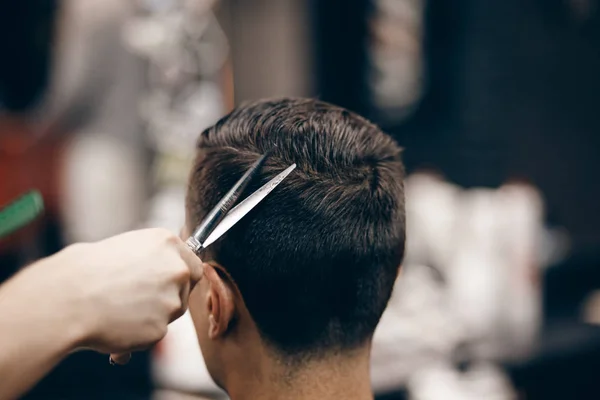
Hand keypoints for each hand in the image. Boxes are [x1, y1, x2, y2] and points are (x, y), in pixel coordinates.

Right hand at [31, 228, 202, 362]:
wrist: (66, 298)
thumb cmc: (84, 271)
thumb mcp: (124, 248)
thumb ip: (151, 259)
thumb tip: (158, 271)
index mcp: (167, 243)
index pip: (193, 264)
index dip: (182, 278)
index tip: (170, 285)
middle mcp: (176, 269)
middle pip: (186, 290)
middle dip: (169, 298)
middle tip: (139, 301)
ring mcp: (171, 299)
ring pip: (169, 314)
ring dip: (150, 317)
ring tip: (115, 312)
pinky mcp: (160, 328)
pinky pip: (152, 335)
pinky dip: (136, 336)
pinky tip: (112, 327)